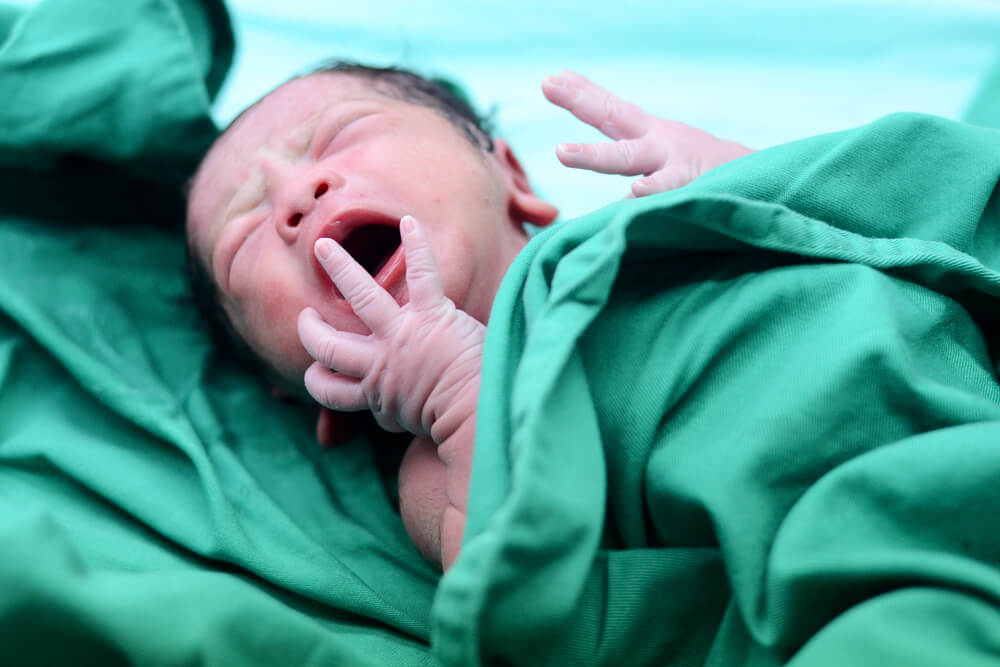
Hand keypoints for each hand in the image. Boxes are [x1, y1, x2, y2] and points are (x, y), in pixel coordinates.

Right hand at [298, 215, 483, 442]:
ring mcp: (403, 335)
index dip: (318, 382)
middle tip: (306, 317)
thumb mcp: (408, 424)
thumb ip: (390, 416)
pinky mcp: (432, 315)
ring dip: (340, 267)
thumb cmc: (451, 419)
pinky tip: (409, 222)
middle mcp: (379, 362)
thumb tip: (377, 422)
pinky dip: (417, 246)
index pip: (329, 390)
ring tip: (323, 246)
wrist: (477, 411)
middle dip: (310, 330)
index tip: (316, 374)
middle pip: (327, 345)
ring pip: (360, 295)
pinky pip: (422, 273)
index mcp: (373, 393)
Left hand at [542, 70, 752, 196]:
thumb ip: (637, 175)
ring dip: (593, 156)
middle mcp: (660, 143)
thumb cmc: (711, 176)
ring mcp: (675, 164)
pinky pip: (667, 192)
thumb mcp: (670, 165)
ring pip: (627, 159)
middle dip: (580, 101)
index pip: (611, 110)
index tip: (550, 78)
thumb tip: (608, 195)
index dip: (582, 93)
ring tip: (562, 153)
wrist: (767, 183)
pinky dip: (653, 193)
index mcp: (652, 136)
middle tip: (546, 84)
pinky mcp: (693, 187)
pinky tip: (635, 193)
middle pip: (613, 117)